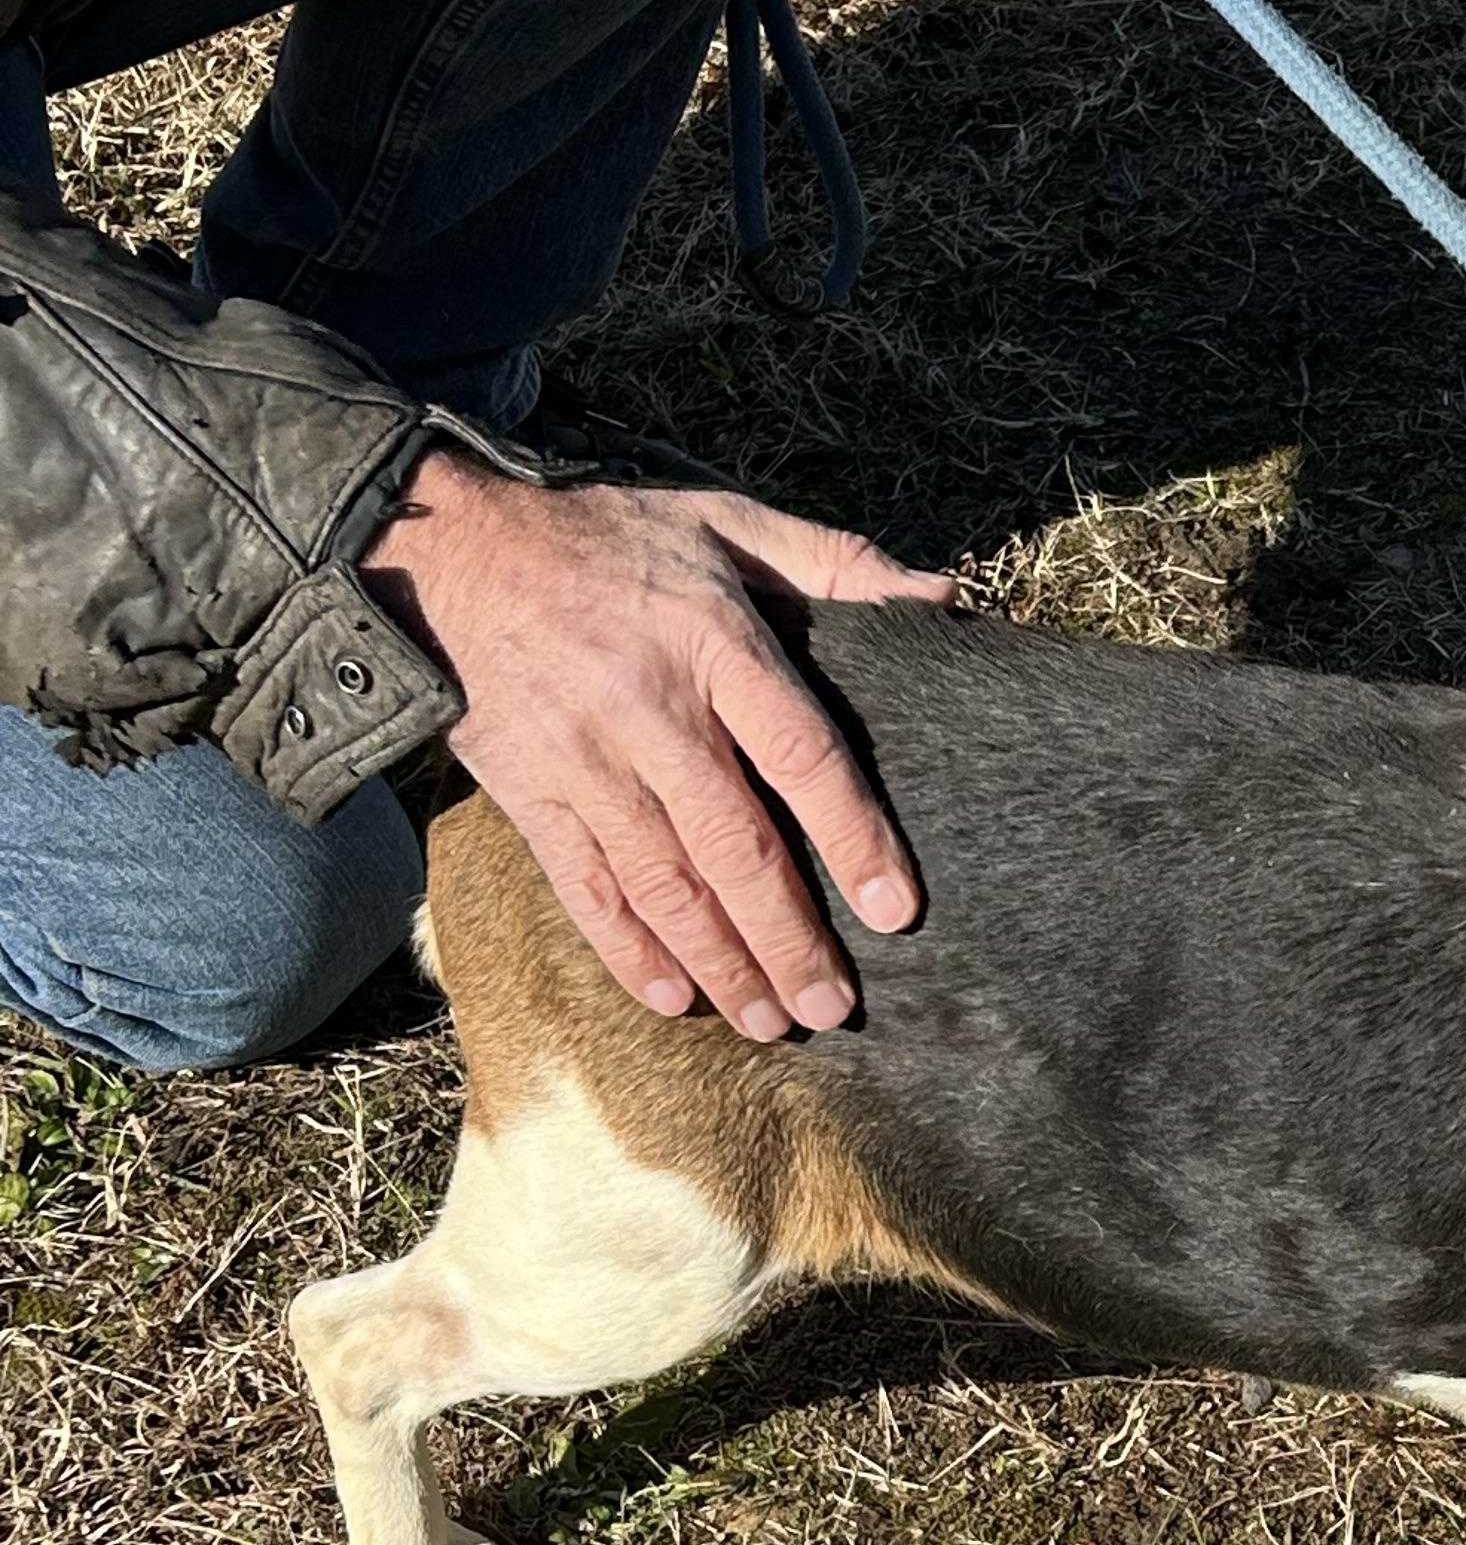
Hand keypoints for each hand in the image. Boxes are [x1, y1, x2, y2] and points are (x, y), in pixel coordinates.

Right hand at [364, 447, 953, 1036]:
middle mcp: (651, 712)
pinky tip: (675, 1000)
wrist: (442, 549)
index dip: (853, 837)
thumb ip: (833, 563)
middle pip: (736, 847)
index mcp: (713, 643)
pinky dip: (628, 951)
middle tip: (836, 1009)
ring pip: (665, 885)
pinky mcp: (529, 795)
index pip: (801, 756)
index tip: (894, 909)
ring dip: (723, 964)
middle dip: (789, 940)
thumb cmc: (604, 540)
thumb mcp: (721, 520)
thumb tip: (943, 597)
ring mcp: (585, 762)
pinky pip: (585, 889)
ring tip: (774, 1024)